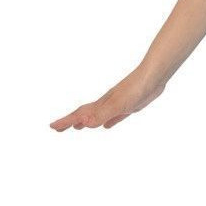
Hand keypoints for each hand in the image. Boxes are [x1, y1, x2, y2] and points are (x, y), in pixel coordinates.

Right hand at [50, 64, 166, 130]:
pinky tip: (106, 126)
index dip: (65, 121)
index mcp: (101, 104)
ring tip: (78, 127)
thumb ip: (102, 114)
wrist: (153, 76)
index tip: (52, 127)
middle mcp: (105, 103)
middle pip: (84, 114)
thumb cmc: (136, 89)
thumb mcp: (119, 104)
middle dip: (70, 121)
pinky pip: (113, 116)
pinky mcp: (128, 106)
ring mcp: (116, 104)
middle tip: (58, 129)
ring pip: (96, 114)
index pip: (79, 115)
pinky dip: (107, 121)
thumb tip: (84, 123)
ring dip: (86, 121)